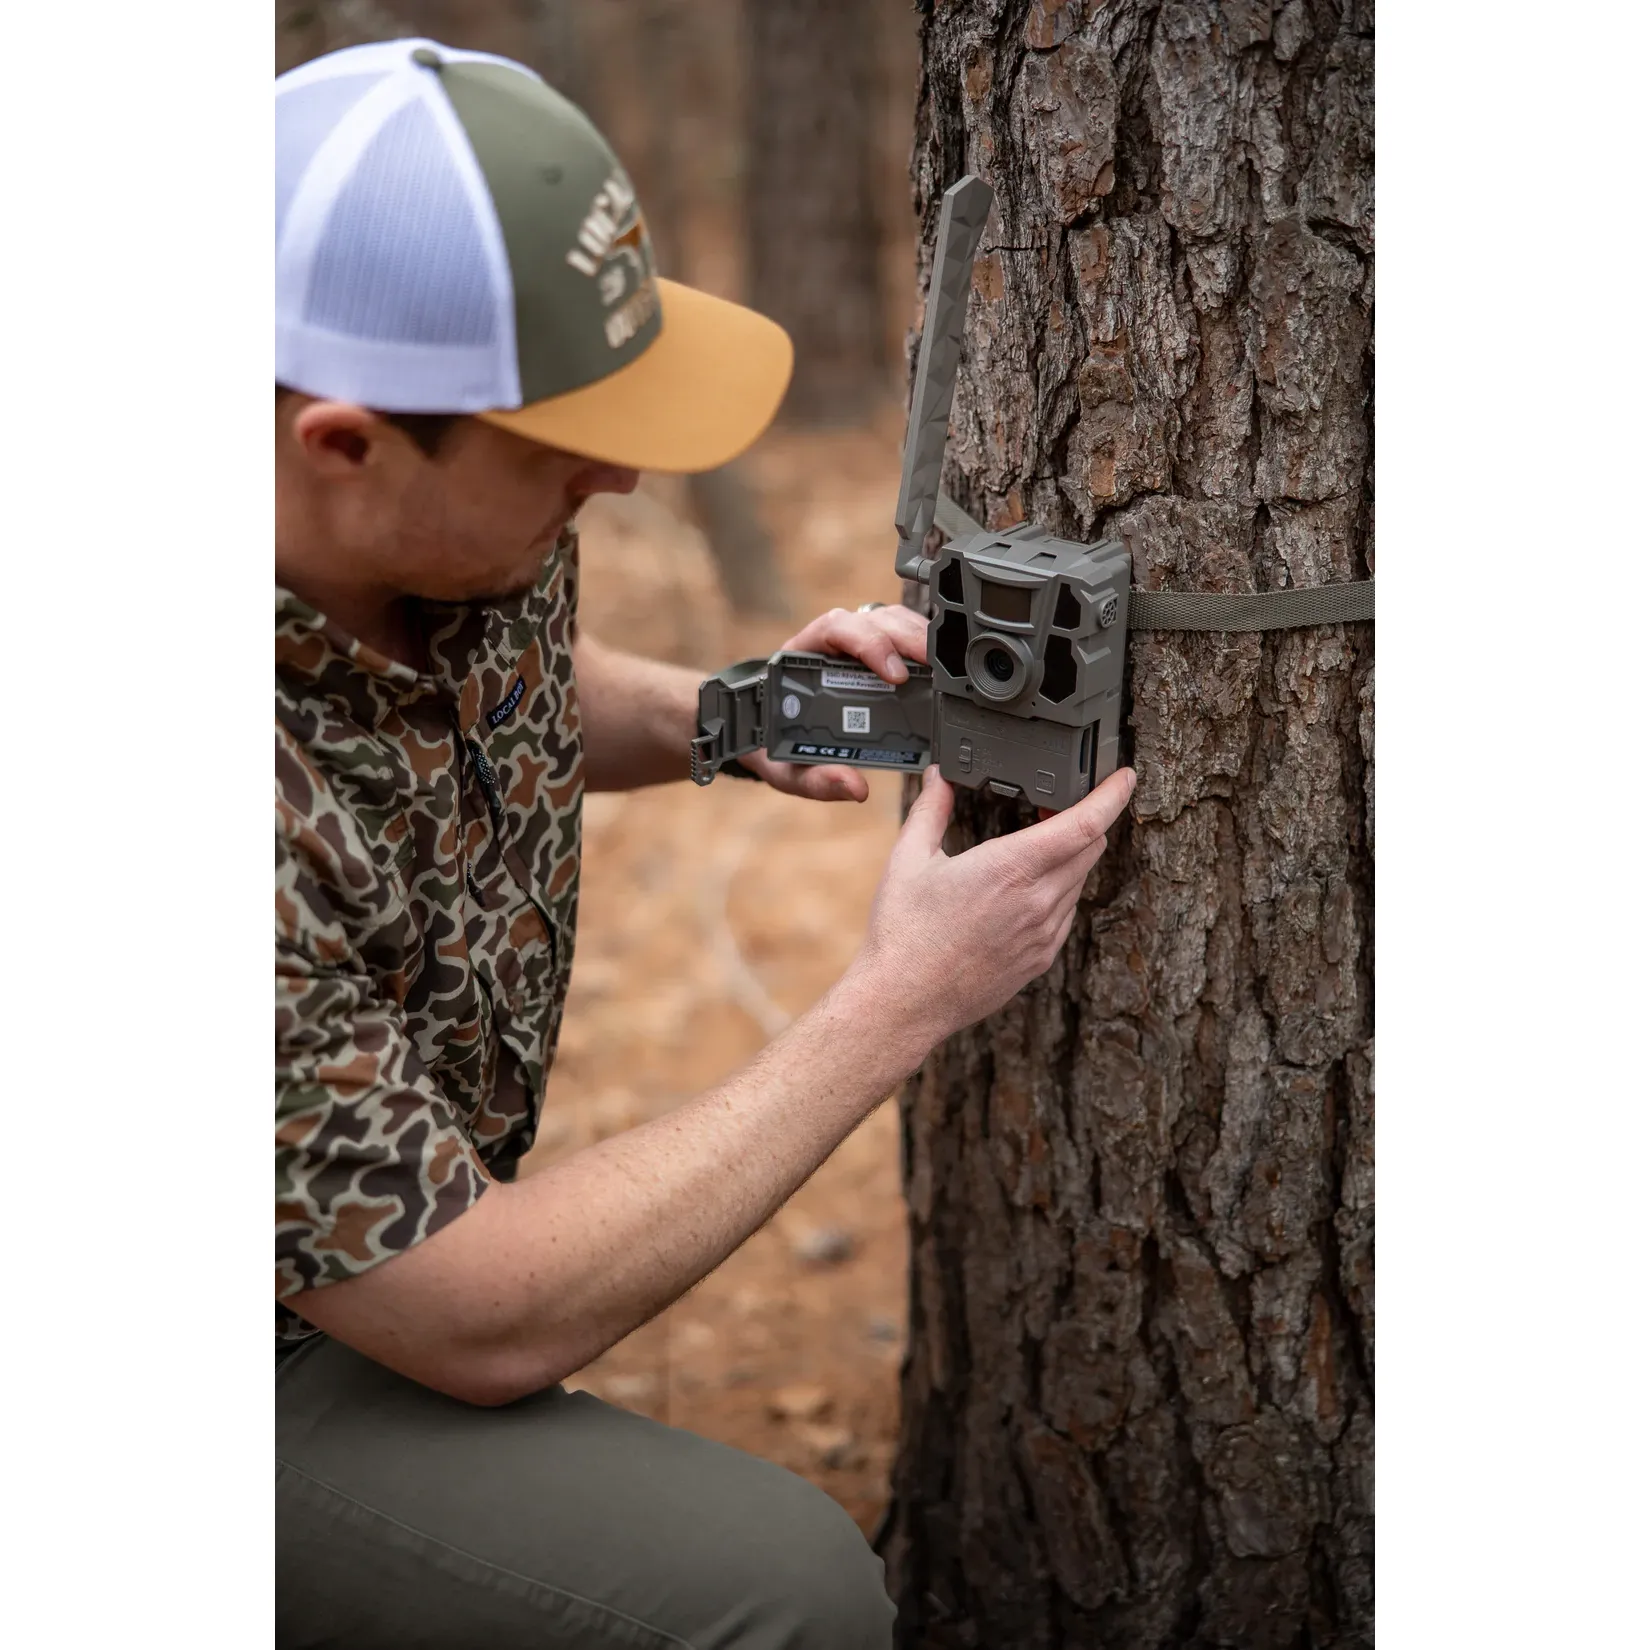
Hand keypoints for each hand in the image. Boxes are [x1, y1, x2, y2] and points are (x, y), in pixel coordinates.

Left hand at [740, 604, 928, 801]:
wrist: (761, 736)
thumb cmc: (771, 747)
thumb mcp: (786, 770)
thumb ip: (815, 779)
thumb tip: (855, 786)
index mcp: (798, 659)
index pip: (836, 629)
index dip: (869, 643)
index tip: (895, 674)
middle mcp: (827, 645)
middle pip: (872, 620)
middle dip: (907, 638)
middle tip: (936, 670)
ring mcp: (852, 647)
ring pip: (890, 621)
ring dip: (919, 637)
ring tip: (945, 668)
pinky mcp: (871, 656)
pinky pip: (899, 635)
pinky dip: (922, 644)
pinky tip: (941, 665)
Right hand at [852, 764, 1136, 1040]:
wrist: (906, 1001)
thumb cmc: (904, 934)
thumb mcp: (909, 860)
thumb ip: (931, 809)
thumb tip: (939, 777)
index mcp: (1010, 868)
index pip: (1085, 823)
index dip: (1112, 795)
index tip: (1124, 777)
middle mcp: (1037, 900)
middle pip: (1091, 846)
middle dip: (1084, 818)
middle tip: (1054, 806)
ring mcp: (1044, 933)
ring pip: (1080, 879)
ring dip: (1070, 855)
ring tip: (1032, 848)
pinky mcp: (1041, 958)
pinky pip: (1066, 913)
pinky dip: (1059, 891)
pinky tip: (1024, 890)